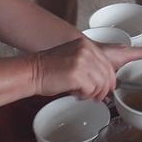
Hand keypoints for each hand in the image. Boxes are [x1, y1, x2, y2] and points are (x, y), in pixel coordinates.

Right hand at [27, 38, 141, 101]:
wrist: (32, 72)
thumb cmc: (48, 68)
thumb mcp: (72, 56)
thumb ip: (89, 62)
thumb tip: (104, 78)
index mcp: (85, 44)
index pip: (106, 62)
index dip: (110, 78)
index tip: (108, 87)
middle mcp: (86, 50)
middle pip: (106, 73)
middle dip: (104, 88)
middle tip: (98, 97)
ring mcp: (82, 61)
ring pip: (100, 83)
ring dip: (94, 93)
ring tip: (84, 95)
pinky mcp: (77, 74)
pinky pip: (91, 89)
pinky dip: (86, 95)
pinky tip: (77, 94)